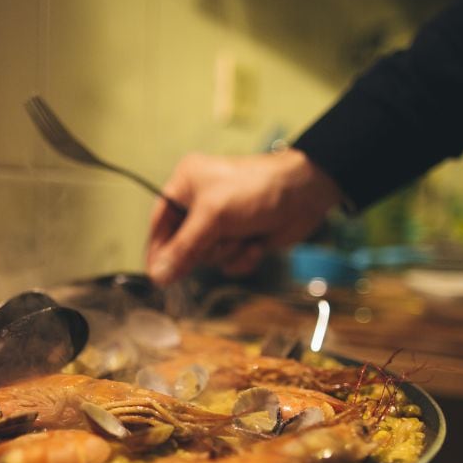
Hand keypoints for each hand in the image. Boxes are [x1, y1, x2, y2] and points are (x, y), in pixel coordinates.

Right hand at [145, 148, 347, 285]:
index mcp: (185, 185)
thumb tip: (158, 277)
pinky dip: (243, 258)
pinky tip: (257, 244)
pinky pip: (229, 262)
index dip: (158, 250)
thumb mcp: (213, 216)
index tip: (156, 276)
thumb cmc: (255, 191)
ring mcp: (222, 223)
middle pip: (184, 246)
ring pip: (208, 258)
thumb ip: (183, 248)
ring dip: (228, 252)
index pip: (159, 224)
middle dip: (206, 247)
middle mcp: (200, 203)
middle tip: (220, 239)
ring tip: (245, 235)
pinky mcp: (241, 238)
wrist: (306, 194)